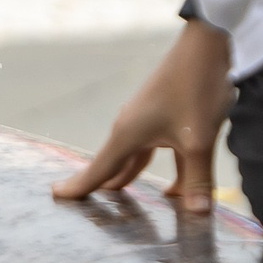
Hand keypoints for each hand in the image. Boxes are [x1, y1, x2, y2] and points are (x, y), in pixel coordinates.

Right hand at [51, 18, 232, 215]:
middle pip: (112, 164)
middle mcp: (130, 128)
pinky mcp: (163, 116)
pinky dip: (157, 169)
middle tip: (84, 205)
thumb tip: (197, 215)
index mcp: (128, 134)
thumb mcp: (198, 139)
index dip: (79, 185)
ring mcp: (146, 121)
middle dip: (101, 185)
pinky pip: (153, 150)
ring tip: (121, 198)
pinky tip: (173, 189)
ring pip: (133, 158)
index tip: (56, 195)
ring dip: (129, 177)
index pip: (99, 169)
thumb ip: (198, 179)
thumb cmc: (195, 90)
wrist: (205, 47)